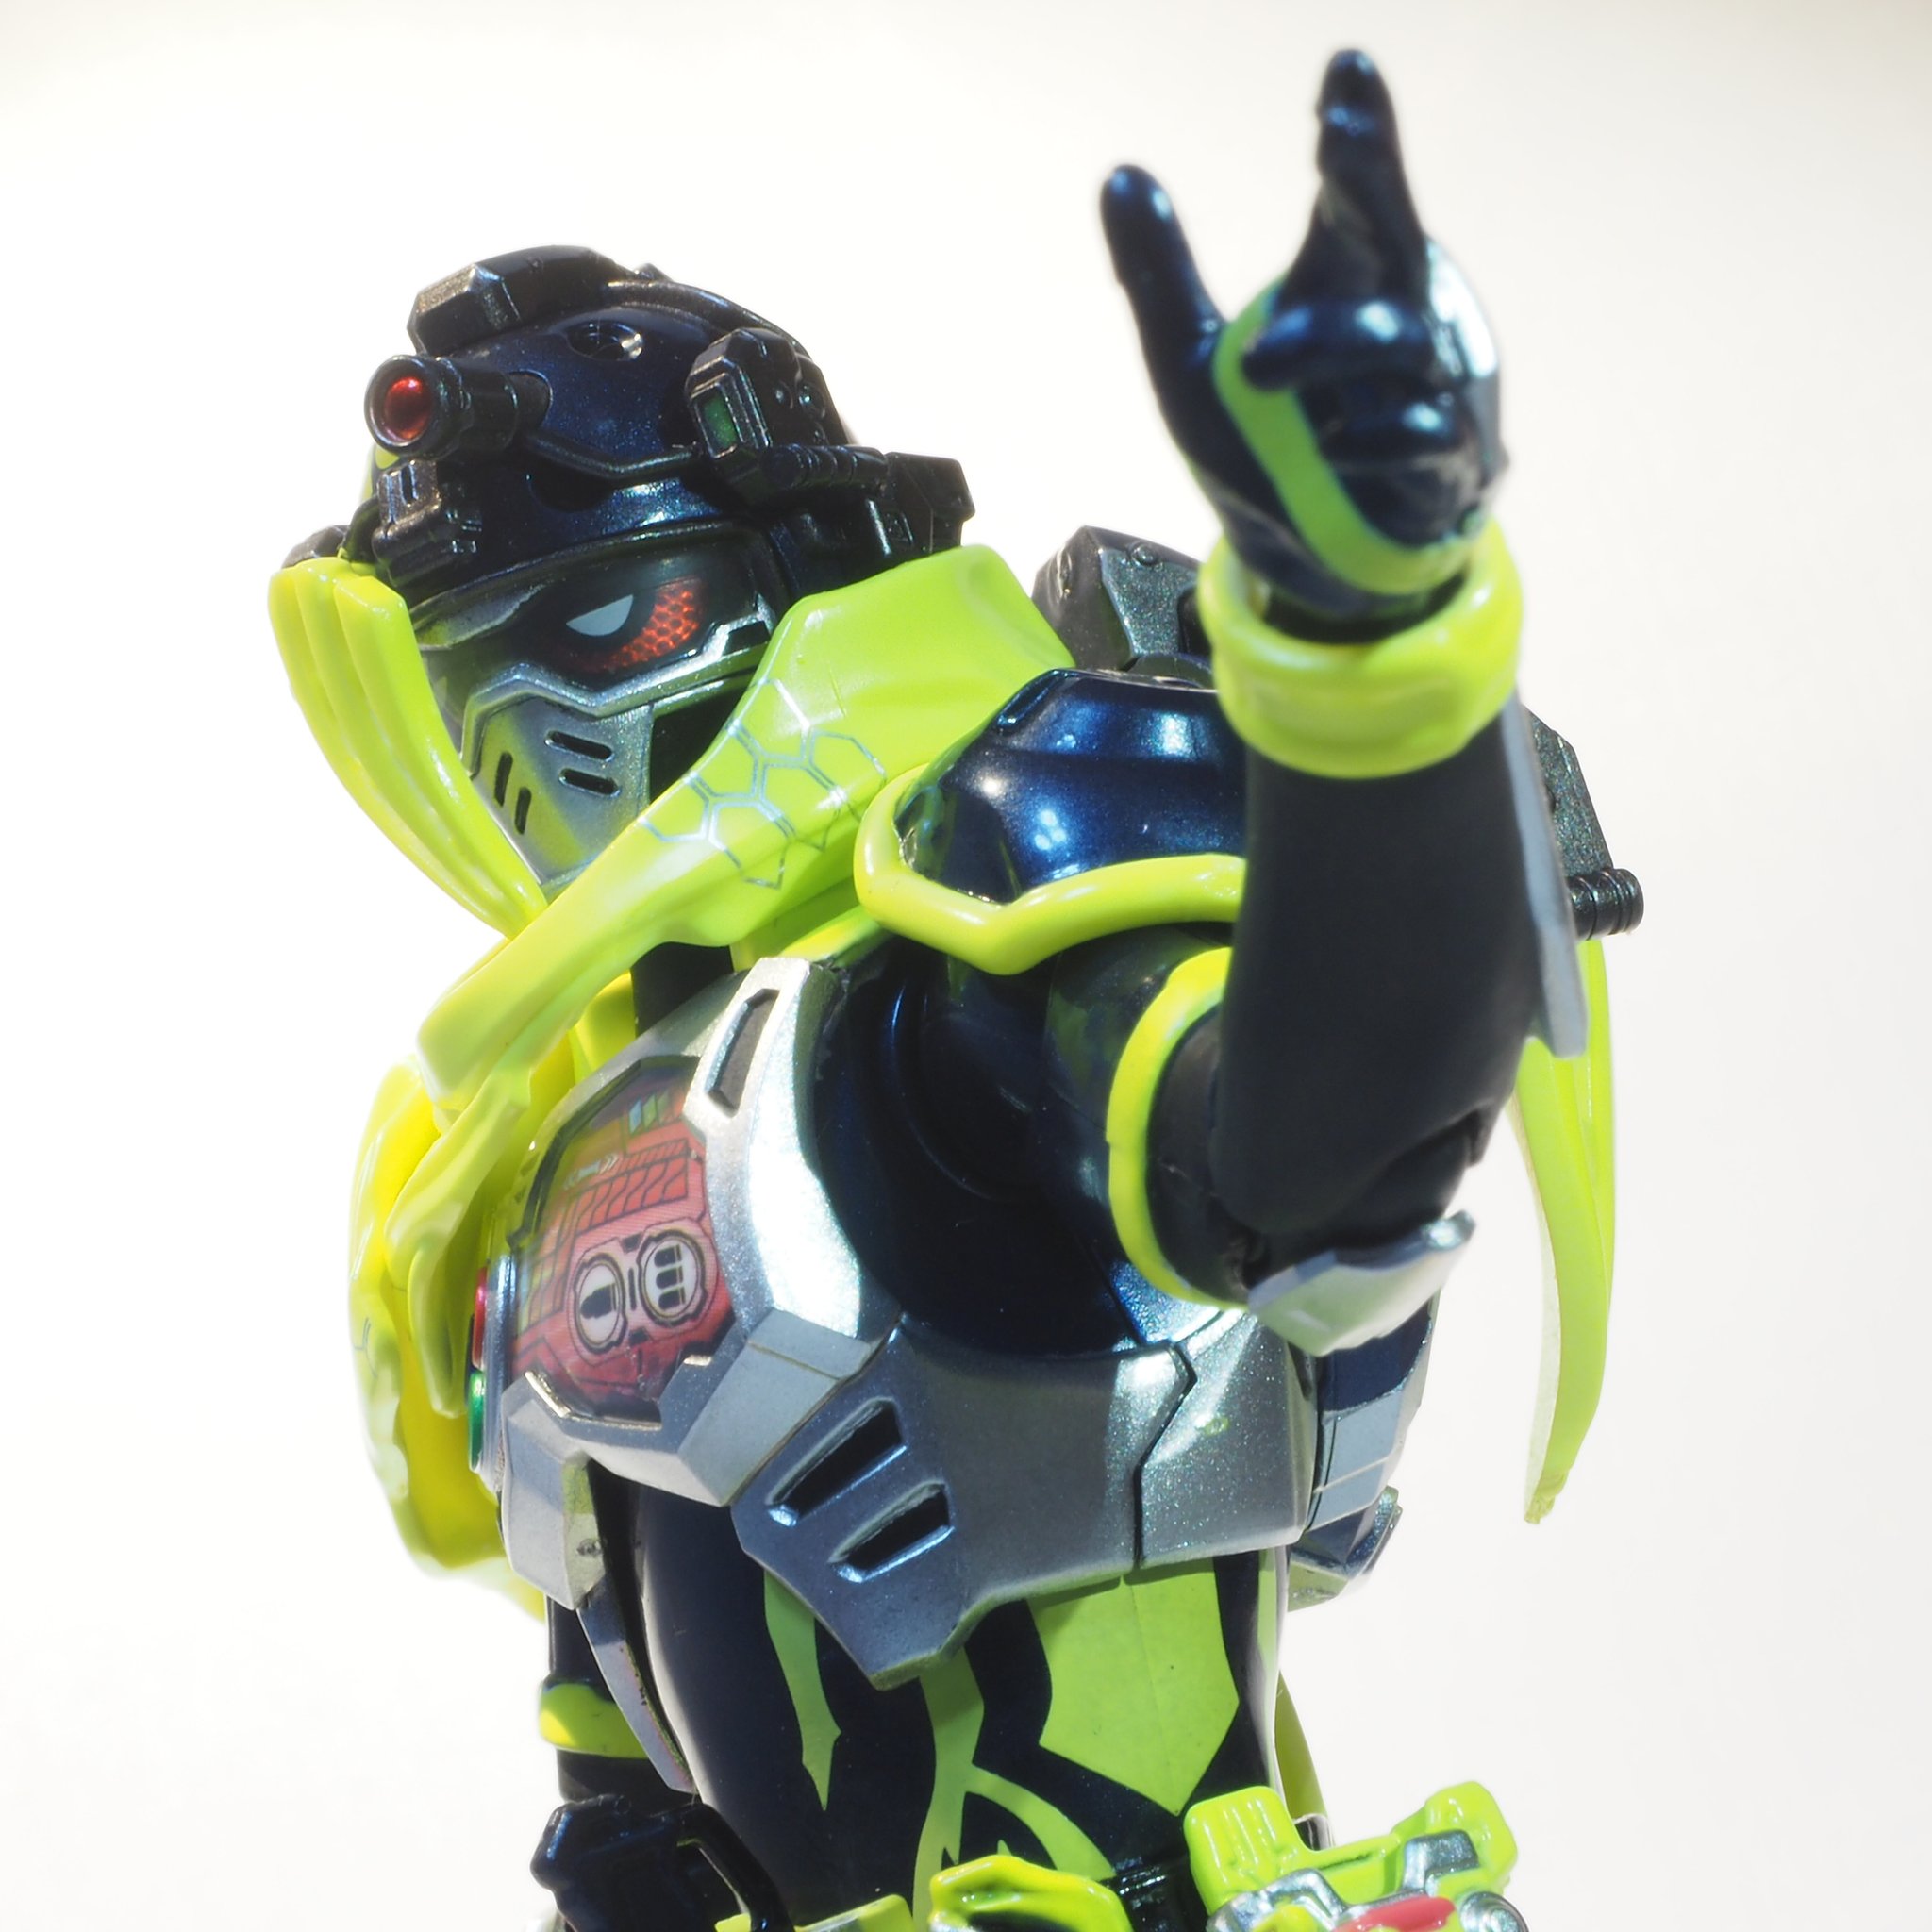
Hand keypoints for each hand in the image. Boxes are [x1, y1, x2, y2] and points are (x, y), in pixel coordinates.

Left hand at [1103, 51, 1504, 628]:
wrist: (1300, 569)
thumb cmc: (1263, 449)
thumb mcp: (1187, 365)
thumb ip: (1160, 276)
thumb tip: (1122, 173)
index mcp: (1337, 288)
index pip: (1349, 199)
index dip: (1354, 136)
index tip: (1345, 70)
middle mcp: (1392, 323)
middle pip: (1396, 237)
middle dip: (1375, 180)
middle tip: (1341, 134)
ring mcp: (1428, 393)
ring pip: (1400, 340)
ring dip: (1331, 345)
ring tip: (1262, 363)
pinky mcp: (1445, 467)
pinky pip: (1422, 437)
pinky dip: (1375, 438)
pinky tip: (1335, 445)